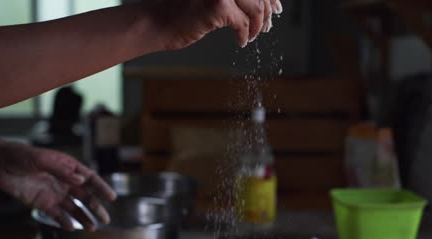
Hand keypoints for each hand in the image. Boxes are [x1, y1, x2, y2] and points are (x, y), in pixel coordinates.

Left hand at [0, 142, 116, 230]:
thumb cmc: (20, 155)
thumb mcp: (41, 159)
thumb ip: (61, 170)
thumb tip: (81, 180)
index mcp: (68, 167)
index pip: (89, 178)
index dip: (101, 188)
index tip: (112, 197)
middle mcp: (64, 181)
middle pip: (85, 196)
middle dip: (96, 207)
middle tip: (105, 218)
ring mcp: (54, 193)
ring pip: (73, 208)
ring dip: (83, 217)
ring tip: (92, 228)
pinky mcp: (42, 203)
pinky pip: (57, 214)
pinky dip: (64, 221)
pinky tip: (71, 227)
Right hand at [144, 0, 282, 49]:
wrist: (156, 22)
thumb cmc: (179, 11)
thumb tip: (262, 4)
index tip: (276, 9)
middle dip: (266, 13)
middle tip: (266, 27)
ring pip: (255, 9)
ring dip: (256, 26)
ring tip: (251, 36)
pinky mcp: (218, 7)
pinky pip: (243, 24)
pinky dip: (245, 35)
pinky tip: (241, 41)